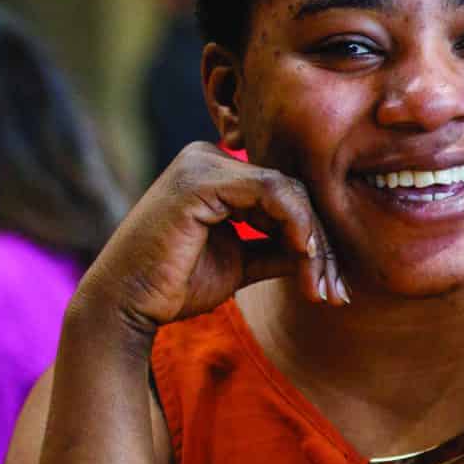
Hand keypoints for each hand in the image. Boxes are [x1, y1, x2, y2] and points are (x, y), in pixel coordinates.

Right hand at [75, 142, 346, 338]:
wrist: (127, 304)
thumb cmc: (175, 286)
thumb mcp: (241, 264)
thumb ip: (276, 250)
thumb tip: (319, 253)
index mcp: (216, 174)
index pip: (285, 196)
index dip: (315, 240)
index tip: (332, 287)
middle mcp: (207, 158)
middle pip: (292, 192)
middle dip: (320, 245)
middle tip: (335, 291)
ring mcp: (202, 164)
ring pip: (287, 192)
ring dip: (312, 242)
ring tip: (319, 285)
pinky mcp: (199, 180)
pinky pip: (270, 192)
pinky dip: (295, 224)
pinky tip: (304, 256)